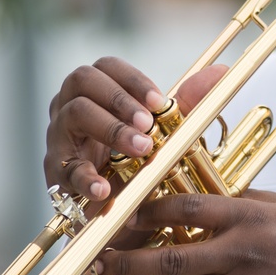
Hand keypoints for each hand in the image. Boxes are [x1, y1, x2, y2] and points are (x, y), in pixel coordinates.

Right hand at [43, 57, 225, 200]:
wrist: (121, 208)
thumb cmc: (139, 158)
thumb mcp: (167, 131)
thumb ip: (188, 103)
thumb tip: (219, 71)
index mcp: (96, 90)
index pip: (105, 67)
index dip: (132, 79)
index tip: (159, 101)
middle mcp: (71, 105)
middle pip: (82, 80)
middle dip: (119, 99)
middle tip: (149, 124)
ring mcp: (59, 136)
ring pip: (72, 114)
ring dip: (111, 129)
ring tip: (141, 149)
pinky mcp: (55, 172)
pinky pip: (64, 169)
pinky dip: (85, 177)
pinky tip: (105, 189)